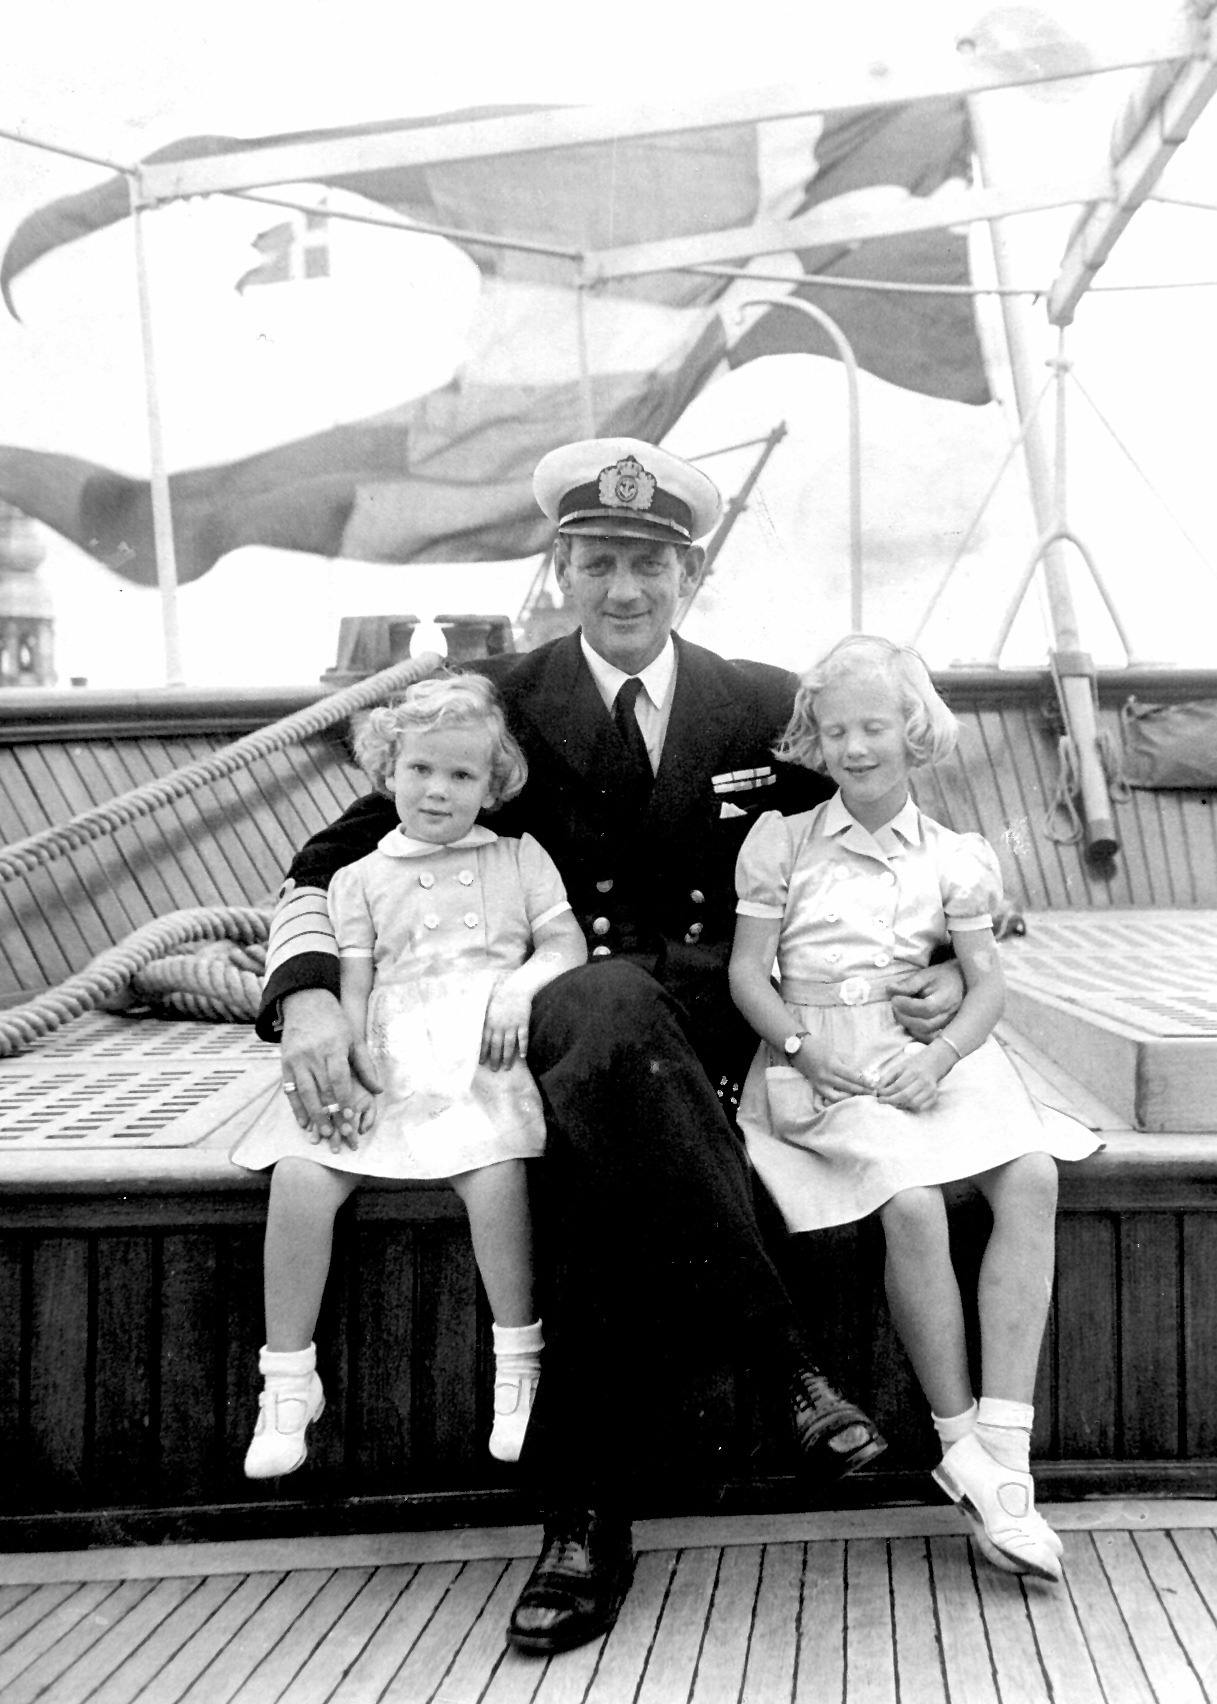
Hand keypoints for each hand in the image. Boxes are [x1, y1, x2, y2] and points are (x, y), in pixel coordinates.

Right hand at [280, 988, 382, 1138]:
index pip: (338, 1079)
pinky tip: (304, 1122)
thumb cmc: (335, 1022)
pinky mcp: (285, 1063)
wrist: (305, 1002)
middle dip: (332, 1115)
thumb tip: (378, 1090)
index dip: (344, 1100)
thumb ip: (365, 1066)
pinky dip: (297, 1108)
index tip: (351, 1118)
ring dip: (315, 1115)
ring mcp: (297, 1059)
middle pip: (323, 1090)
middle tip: (341, 1134)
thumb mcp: (354, 1039)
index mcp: (333, 1047)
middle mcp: (313, 1054)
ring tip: (324, 1134)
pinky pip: (290, 1090)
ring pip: (305, 1093)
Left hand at [482, 980, 531, 1069]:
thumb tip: (472, 1031)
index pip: (485, 1041)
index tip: (481, 1063)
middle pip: (497, 1046)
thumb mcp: (488, 1008)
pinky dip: (523, 1047)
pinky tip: (522, 1056)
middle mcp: (500, 1025)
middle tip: (494, 1070)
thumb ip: (482, 1021)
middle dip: (495, 1059)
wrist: (515, 989)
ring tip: (507, 1068)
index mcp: (490, 1022)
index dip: (483, 1053)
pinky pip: (523, 1037)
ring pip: (509, 1044)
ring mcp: (512, 1025)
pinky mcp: (523, 1023)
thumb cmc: (500, 998)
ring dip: (508, 1057)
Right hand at [793, 1038, 874, 1104]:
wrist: (799, 1048)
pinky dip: (838, 1099)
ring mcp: (819, 1084)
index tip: (874, 1085)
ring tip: (860, 1097)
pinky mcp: (816, 1088)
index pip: (853, 1076)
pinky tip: (847, 1098)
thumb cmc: (818, 1047)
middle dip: (862, 1091)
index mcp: (832, 1065)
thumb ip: (847, 1065)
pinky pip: (829, 1098)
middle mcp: (826, 1077)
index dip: (865, 1082)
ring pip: (837, 1097)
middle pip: (848, 1087)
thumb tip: (861, 1075)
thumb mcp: (836, 1053)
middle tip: (873, 1094)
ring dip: (850, 1098)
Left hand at [874, 1042, 946, 1110]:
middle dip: (890, 1101)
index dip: (886, 1092)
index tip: (878, 1095)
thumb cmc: (912, 1066)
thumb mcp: (898, 1067)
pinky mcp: (934, 1097)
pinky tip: (904, 1103)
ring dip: (900, 1105)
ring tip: (893, 1102)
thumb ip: (886, 1078)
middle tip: (881, 1101)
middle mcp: (923, 1081)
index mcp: (913, 1072)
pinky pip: (921, 1108)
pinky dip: (911, 1108)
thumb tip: (877, 1090)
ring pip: (913, 1104)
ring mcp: (930, 1090)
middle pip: (905, 1096)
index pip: (898, 1086)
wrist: (932, 1063)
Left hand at [889, 960, 963, 1041]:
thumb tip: (889, 989)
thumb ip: (909, 984)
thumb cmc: (943, 977)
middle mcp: (950, 1016)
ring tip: (901, 1013)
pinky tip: (910, 1023)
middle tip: (894, 1006)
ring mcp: (950, 1026)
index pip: (925, 1008)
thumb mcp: (926, 975)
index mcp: (946, 999)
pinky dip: (917, 1034)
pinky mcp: (947, 1032)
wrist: (962, 983)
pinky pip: (930, 1039)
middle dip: (904, 1017)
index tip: (894, 998)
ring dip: (909, 1026)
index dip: (906, 1005)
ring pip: (926, 1035)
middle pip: (924, 1025)